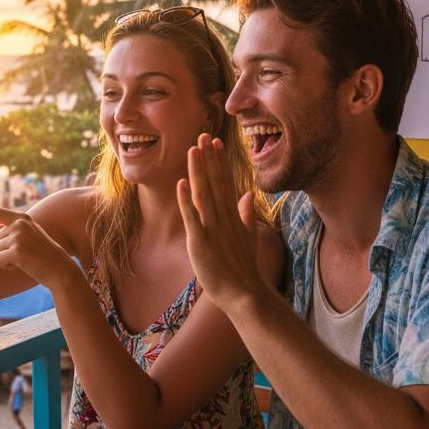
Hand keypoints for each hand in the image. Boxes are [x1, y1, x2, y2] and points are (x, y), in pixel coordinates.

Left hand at [0, 200, 77, 288]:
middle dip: (3, 251)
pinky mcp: (17, 250)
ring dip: (5, 259)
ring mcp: (18, 236)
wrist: (60, 270)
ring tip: (24, 260)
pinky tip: (22, 266)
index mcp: (22, 218)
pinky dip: (6, 266)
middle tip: (23, 255)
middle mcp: (19, 224)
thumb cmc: (42, 256)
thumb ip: (7, 234)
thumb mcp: (26, 240)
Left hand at [177, 134, 263, 309]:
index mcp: (233, 216)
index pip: (225, 182)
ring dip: (197, 171)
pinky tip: (181, 183)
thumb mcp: (248, 236)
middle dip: (208, 158)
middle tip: (203, 135)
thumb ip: (246, 214)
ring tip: (192, 150)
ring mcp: (212, 229)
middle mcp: (223, 218)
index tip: (215, 142)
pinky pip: (192, 217)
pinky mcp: (201, 242)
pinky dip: (186, 200)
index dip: (219, 161)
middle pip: (214, 182)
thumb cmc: (244, 268)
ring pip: (203, 193)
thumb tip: (247, 194)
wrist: (244, 293)